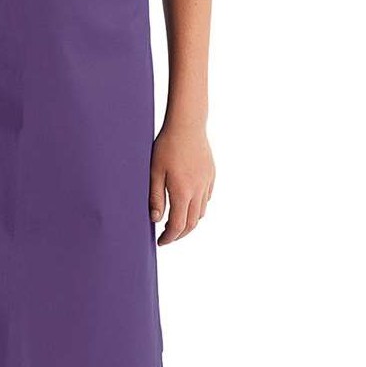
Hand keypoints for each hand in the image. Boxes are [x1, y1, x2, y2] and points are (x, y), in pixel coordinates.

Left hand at [149, 122, 215, 244]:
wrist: (187, 125)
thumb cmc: (166, 146)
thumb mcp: (154, 172)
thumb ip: (155, 197)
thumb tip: (155, 219)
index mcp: (182, 192)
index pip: (177, 225)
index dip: (169, 237)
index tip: (160, 241)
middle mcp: (198, 191)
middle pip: (192, 223)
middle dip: (179, 234)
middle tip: (167, 236)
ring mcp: (207, 183)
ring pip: (201, 212)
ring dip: (190, 222)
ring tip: (177, 222)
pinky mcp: (211, 175)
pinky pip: (207, 198)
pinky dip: (198, 207)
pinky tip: (188, 203)